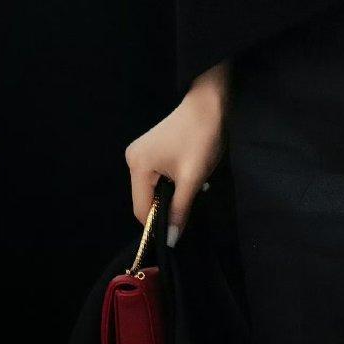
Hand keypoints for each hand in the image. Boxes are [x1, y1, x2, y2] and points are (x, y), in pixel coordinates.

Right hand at [124, 81, 225, 246]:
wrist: (210, 102)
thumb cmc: (201, 138)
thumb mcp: (192, 178)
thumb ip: (179, 211)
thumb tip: (170, 241)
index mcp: (138, 166)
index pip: (142, 210)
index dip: (158, 224)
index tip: (179, 229)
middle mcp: (133, 160)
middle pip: (146, 200)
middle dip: (167, 207)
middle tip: (190, 204)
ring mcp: (141, 153)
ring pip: (153, 190)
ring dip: (171, 196)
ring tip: (190, 188)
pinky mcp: (151, 150)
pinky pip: (157, 179)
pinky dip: (171, 184)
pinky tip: (186, 177)